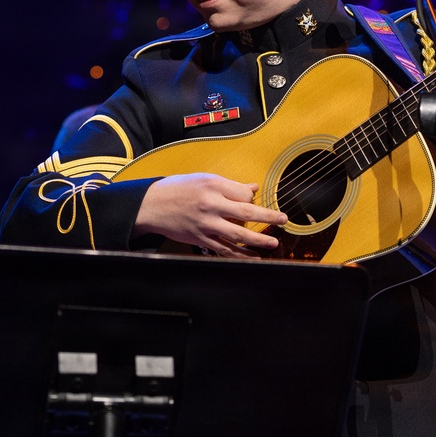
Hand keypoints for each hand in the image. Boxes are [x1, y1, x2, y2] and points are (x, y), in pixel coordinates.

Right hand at [133, 173, 286, 256]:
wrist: (151, 205)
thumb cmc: (177, 188)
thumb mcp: (203, 179)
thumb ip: (229, 185)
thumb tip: (252, 188)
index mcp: (213, 186)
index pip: (243, 195)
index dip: (252, 199)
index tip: (253, 202)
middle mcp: (211, 205)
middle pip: (247, 214)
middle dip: (268, 218)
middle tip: (284, 220)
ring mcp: (206, 224)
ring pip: (238, 235)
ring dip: (258, 241)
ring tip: (273, 244)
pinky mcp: (200, 238)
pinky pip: (224, 249)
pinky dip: (240, 255)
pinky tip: (253, 257)